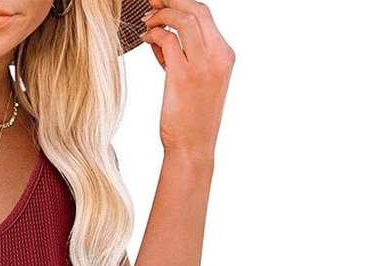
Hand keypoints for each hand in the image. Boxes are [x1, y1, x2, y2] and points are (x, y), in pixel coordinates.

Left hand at [141, 0, 234, 160]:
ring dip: (161, 15)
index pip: (206, 15)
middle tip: (151, 1)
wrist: (192, 147)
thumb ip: (184, 56)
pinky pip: (168, 41)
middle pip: (197, 10)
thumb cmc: (190, 118)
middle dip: (172, 0)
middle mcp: (218, 56)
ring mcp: (202, 65)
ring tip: (146, 21)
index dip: (183, 2)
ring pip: (184, 20)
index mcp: (224, 55)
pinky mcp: (183, 76)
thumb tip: (162, 35)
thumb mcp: (194, 82)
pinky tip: (145, 39)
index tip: (163, 1)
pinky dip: (154, 35)